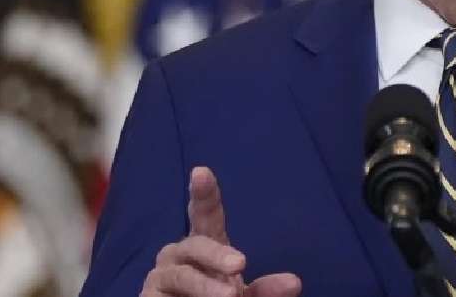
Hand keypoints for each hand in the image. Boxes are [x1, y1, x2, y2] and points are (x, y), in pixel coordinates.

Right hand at [141, 166, 301, 296]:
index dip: (204, 194)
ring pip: (181, 275)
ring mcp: (161, 276)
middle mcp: (180, 255)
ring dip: (204, 285)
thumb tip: (294, 282)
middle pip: (195, 244)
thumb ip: (266, 290)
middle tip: (240, 264)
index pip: (205, 215)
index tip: (201, 171)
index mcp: (205, 246)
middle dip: (216, 253)